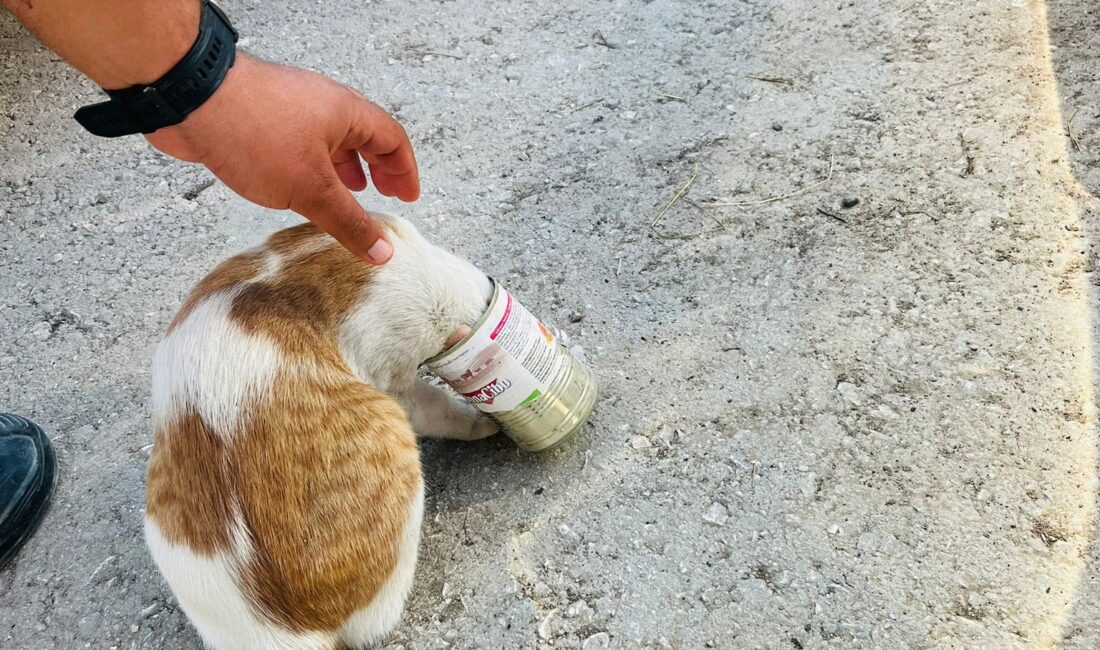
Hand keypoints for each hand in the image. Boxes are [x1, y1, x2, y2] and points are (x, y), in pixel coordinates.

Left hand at [145, 54, 418, 263]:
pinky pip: (299, 142)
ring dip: (343, 167)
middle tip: (384, 195)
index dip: (404, 170)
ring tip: (347, 193)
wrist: (191, 100)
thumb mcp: (312, 189)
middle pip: (364, 136)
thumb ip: (349, 222)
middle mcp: (323, 105)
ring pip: (329, 139)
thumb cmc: (255, 132)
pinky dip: (311, 165)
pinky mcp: (262, 117)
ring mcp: (291, 108)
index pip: (392, 139)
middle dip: (377, 168)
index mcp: (347, 112)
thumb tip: (382, 251)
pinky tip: (298, 186)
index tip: (406, 197)